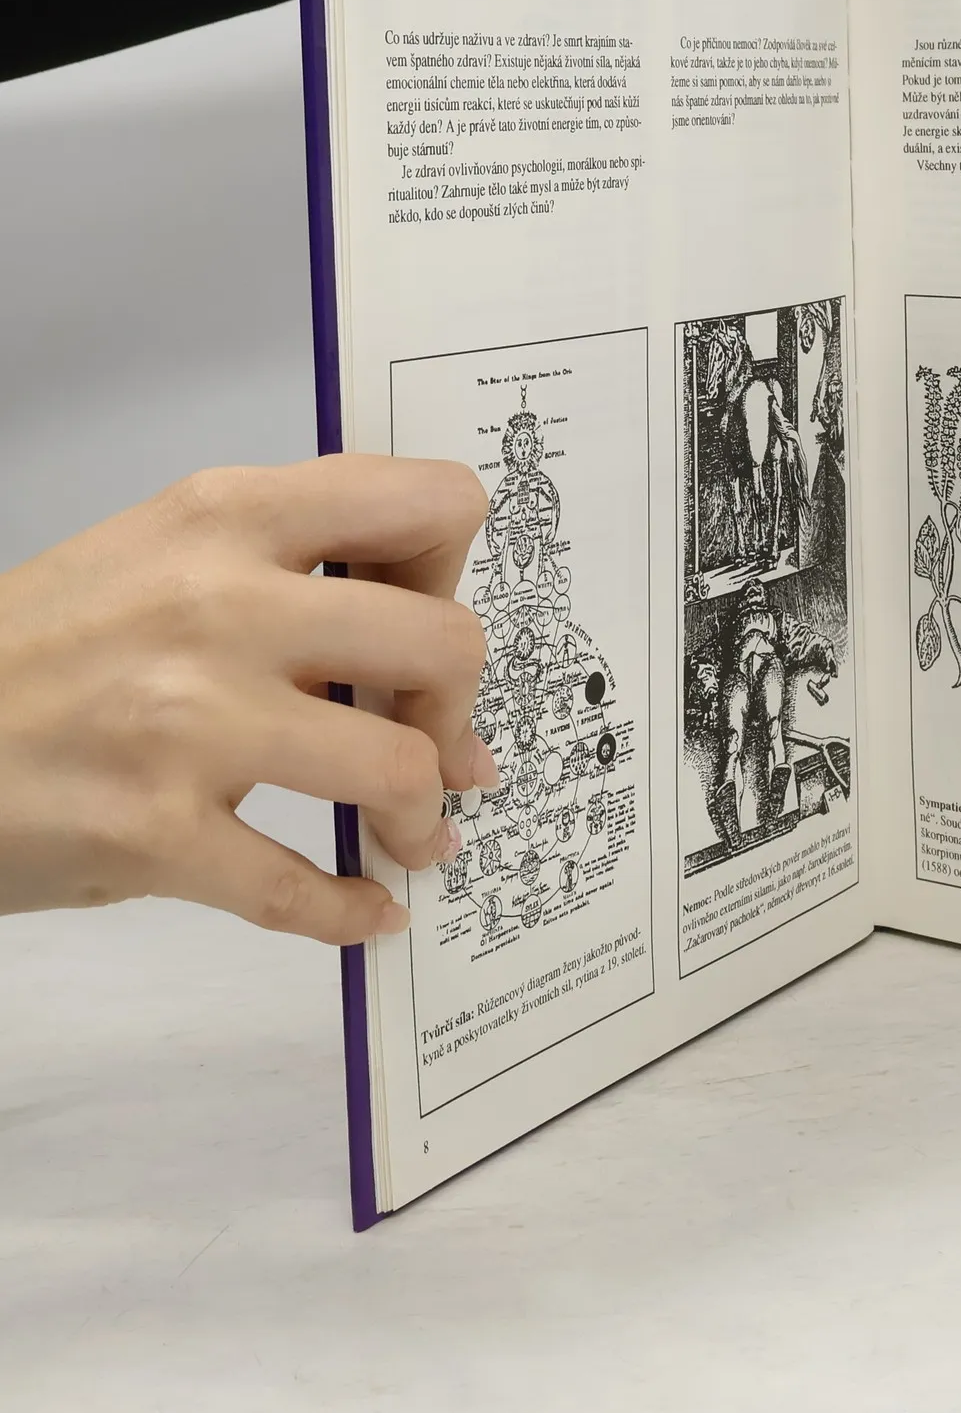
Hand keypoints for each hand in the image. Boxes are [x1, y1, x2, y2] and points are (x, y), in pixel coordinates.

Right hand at [0, 456, 495, 945]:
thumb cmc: (48, 648)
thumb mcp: (165, 560)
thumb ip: (297, 582)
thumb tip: (440, 672)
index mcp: (228, 517)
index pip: (430, 501)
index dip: (453, 569)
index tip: (420, 620)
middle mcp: (218, 605)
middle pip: (448, 644)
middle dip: (460, 709)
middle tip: (434, 743)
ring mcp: (186, 721)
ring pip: (399, 768)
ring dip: (423, 817)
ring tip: (412, 833)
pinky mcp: (149, 831)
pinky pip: (299, 888)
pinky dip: (350, 911)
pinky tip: (365, 910)